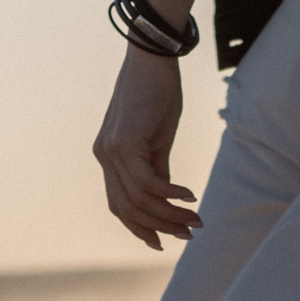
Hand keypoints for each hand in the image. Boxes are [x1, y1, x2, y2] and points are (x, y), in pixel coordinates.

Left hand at [93, 49, 198, 248]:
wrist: (151, 58)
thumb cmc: (157, 94)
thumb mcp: (157, 139)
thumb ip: (158, 169)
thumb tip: (166, 198)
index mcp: (108, 156)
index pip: (119, 203)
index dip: (139, 227)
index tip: (163, 241)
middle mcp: (103, 156)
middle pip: (128, 208)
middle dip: (159, 226)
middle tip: (188, 234)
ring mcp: (110, 150)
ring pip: (139, 199)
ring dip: (170, 215)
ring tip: (195, 221)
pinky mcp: (124, 143)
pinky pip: (148, 183)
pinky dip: (170, 195)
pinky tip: (190, 197)